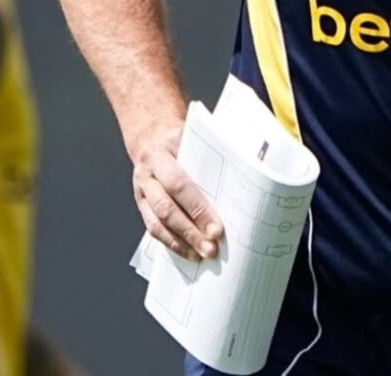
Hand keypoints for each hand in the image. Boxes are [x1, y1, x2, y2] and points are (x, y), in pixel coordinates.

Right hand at [131, 120, 223, 260]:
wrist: (150, 135)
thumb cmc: (178, 137)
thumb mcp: (192, 135)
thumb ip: (211, 150)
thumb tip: (249, 164)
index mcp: (161, 154)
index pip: (179, 184)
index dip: (198, 208)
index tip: (216, 228)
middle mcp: (147, 174)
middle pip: (167, 208)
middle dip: (191, 230)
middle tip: (212, 247)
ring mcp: (141, 192)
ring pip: (157, 223)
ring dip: (181, 242)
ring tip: (202, 255)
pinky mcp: (141, 205)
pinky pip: (152, 228)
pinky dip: (170, 243)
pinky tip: (188, 252)